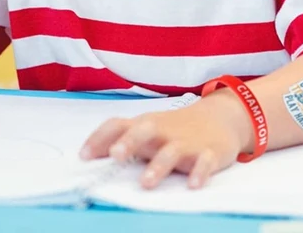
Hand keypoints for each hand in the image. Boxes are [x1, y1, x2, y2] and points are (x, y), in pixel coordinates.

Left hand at [79, 92, 252, 189]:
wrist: (218, 118)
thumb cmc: (174, 128)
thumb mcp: (147, 131)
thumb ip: (122, 140)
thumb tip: (88, 153)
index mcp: (144, 125)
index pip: (118, 125)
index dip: (100, 138)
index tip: (84, 156)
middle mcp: (162, 131)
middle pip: (144, 131)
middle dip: (129, 142)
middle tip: (116, 156)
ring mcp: (186, 142)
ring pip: (172, 151)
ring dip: (159, 166)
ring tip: (146, 183)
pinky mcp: (208, 152)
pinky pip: (204, 162)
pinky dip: (199, 172)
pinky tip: (193, 185)